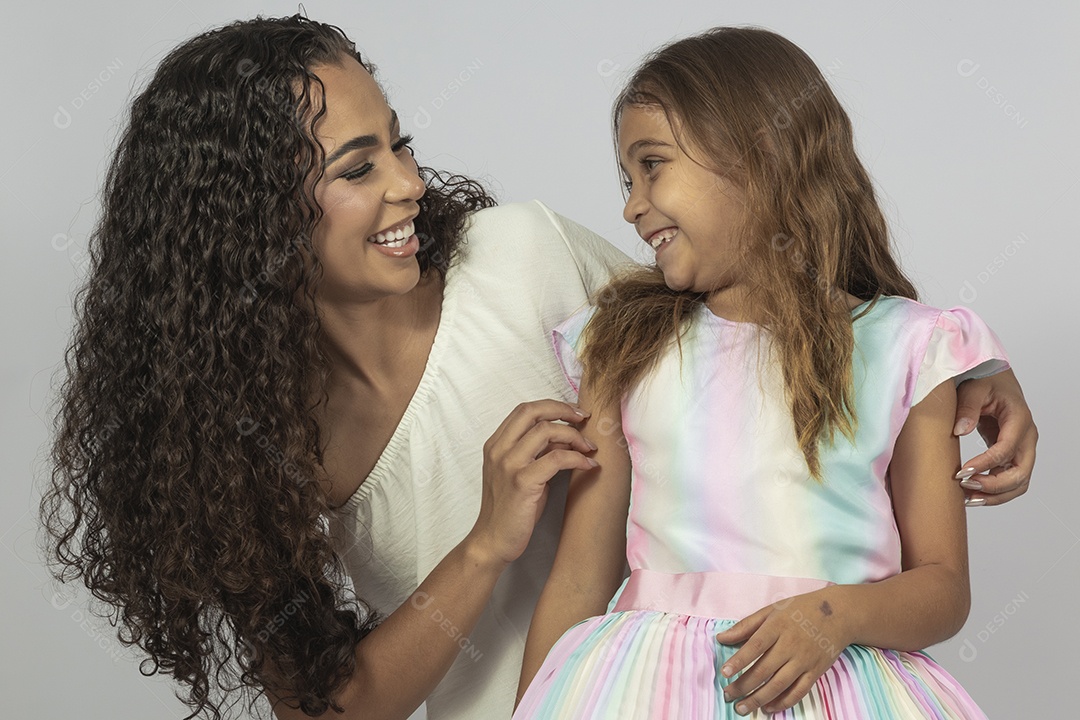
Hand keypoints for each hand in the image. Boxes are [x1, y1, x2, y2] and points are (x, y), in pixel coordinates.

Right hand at [469, 400, 597, 567]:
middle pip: (533, 412)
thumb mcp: (521, 472)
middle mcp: (499, 450)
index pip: (524, 410)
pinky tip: (589, 466)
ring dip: (574, 436)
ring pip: (546, 431)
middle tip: (585, 419)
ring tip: (589, 448)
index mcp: (495, 445)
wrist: (493, 541)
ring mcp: (509, 465)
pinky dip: (577, 458)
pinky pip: (557, 459)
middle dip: (563, 410)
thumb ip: (537, 451)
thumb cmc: (511, 508)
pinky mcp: (522, 482)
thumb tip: (566, 436)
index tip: (574, 413)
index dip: (552, 406)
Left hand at [714, 590, 848, 715]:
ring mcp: (804, 660)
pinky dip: (783, 703)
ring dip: (759, 699)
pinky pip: (798, 692)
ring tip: (742, 707)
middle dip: (743, 685)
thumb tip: (722, 638)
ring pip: (779, 685)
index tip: (724, 673)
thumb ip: (746, 625)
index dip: (739, 661)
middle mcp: (791, 645)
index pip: (755, 646)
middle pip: (764, 670)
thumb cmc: (800, 610)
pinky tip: (768, 708)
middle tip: (728, 695)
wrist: (839, 614)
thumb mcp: (772, 610)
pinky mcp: (816, 672)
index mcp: (777, 626)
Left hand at [953, 369, 1036, 505]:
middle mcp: (1026, 437)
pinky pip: (1009, 479)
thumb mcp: (973, 387)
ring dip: (996, 494)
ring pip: (1018, 482)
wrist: (993, 379)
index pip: (1006, 450)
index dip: (985, 464)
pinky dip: (994, 491)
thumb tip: (960, 430)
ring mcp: (1022, 448)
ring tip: (968, 498)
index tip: (963, 472)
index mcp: (1019, 419)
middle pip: (1020, 473)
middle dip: (994, 485)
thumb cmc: (985, 380)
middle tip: (966, 487)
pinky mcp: (1012, 455)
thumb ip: (967, 407)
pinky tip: (972, 494)